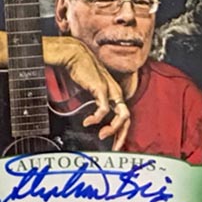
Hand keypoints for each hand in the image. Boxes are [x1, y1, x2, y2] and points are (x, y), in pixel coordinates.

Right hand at [43, 36, 129, 150]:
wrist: (74, 54)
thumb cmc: (80, 70)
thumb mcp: (89, 90)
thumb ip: (94, 102)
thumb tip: (92, 118)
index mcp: (113, 92)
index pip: (123, 114)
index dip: (120, 130)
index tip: (112, 142)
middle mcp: (115, 91)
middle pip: (127, 118)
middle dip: (122, 135)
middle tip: (114, 147)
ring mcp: (110, 89)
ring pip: (122, 115)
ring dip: (113, 129)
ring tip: (102, 135)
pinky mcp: (101, 88)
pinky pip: (103, 109)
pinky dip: (97, 118)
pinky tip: (88, 122)